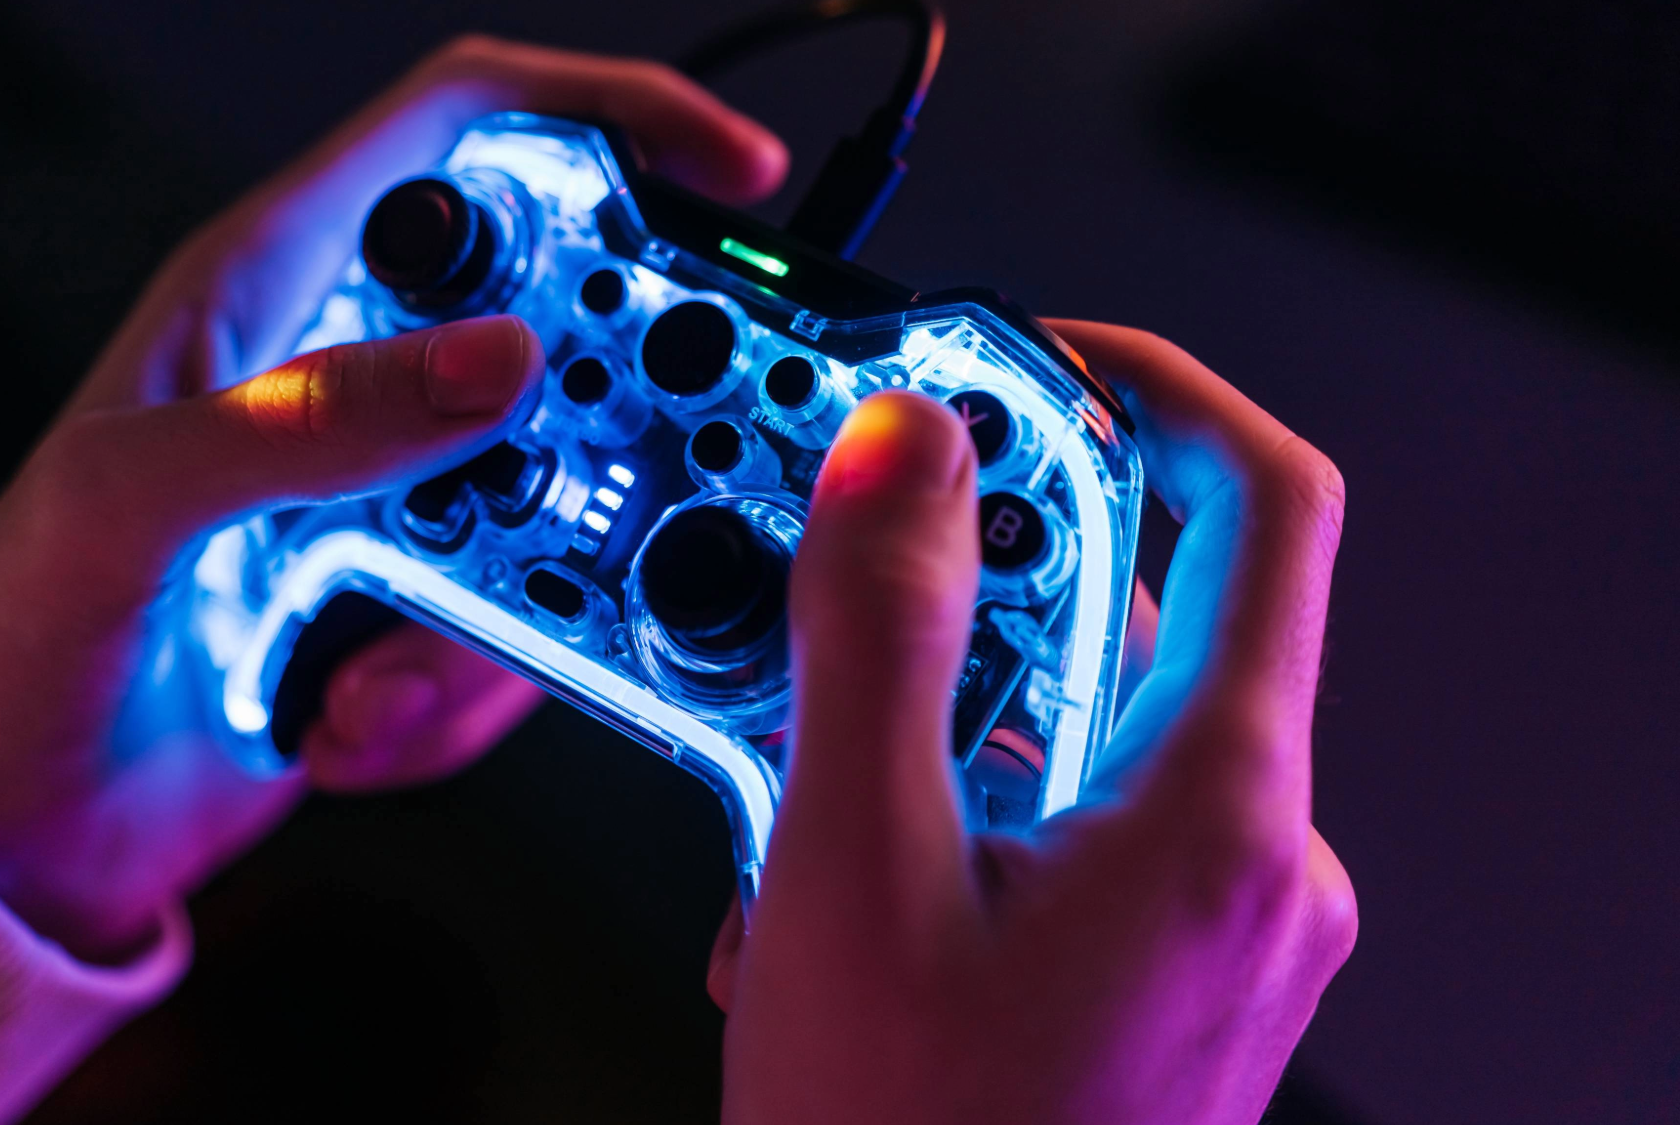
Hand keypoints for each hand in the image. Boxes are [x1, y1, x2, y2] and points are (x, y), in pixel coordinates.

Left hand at [0, 36, 788, 961]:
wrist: (5, 827)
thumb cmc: (6, 641)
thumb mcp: (127, 505)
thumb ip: (309, 418)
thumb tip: (498, 359)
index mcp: (277, 287)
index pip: (468, 133)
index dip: (609, 119)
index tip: (728, 176)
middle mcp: (353, 377)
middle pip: (565, 331)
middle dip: (605, 432)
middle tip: (601, 512)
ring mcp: (398, 497)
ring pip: (563, 510)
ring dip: (501, 623)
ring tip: (371, 679)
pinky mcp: (421, 607)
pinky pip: (526, 632)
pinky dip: (460, 699)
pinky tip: (347, 721)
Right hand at [708, 321, 1356, 1123]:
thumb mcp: (851, 871)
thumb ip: (875, 635)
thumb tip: (897, 451)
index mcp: (1219, 812)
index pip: (1258, 500)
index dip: (1145, 387)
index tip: (1022, 355)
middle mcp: (1258, 858)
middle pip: (1150, 605)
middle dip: (979, 576)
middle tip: (845, 586)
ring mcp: (1221, 919)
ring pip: (1090, 718)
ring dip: (941, 713)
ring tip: (802, 796)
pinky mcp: (1169, 963)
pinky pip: (1077, 813)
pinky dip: (962, 798)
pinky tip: (845, 871)